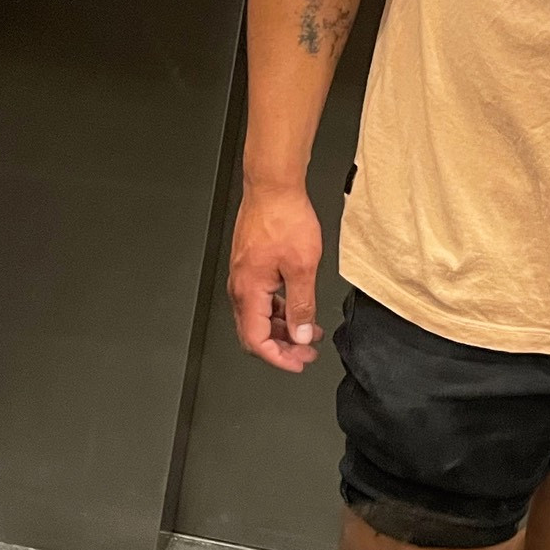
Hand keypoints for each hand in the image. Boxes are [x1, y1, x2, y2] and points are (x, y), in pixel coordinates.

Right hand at [229, 182, 324, 371]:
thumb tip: (301, 334)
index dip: (278, 358)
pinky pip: (262, 299)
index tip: (298, 363)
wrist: (274, 187)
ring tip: (309, 331)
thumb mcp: (303, 267)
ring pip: (259, 316)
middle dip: (282, 347)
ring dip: (283, 328)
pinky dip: (280, 309)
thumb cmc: (284, 217)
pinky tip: (298, 307)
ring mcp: (244, 276)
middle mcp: (241, 286)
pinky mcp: (251, 266)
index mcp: (248, 290)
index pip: (256, 340)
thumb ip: (302, 305)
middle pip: (255, 332)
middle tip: (306, 352)